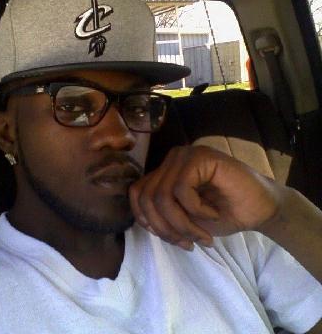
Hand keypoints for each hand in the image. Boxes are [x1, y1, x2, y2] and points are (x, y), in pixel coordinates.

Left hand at [129, 145, 282, 249]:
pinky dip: (196, 210)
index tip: (170, 238)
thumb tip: (145, 222)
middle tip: (188, 243)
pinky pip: (181, 189)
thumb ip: (163, 216)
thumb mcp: (184, 220)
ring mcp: (184, 155)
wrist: (261, 209)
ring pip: (161, 196)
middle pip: (147, 197)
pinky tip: (213, 214)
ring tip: (202, 235)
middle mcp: (171, 160)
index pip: (137, 193)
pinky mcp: (200, 157)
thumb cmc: (223, 214)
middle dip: (165, 228)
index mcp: (165, 172)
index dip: (145, 220)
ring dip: (182, 224)